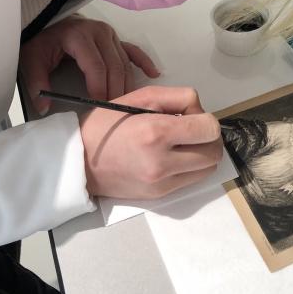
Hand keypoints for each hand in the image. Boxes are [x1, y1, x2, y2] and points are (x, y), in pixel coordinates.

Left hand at [19, 15, 159, 112]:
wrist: (49, 22)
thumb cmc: (43, 41)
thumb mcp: (32, 59)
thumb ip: (37, 82)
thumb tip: (45, 107)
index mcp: (79, 36)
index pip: (96, 67)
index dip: (100, 89)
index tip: (99, 107)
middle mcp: (99, 32)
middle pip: (114, 67)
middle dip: (115, 91)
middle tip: (113, 111)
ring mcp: (110, 34)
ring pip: (125, 63)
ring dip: (128, 84)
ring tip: (127, 104)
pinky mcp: (116, 38)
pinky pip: (133, 51)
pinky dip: (144, 62)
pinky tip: (153, 73)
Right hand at [79, 86, 222, 198]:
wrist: (78, 161)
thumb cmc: (107, 123)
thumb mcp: (141, 97)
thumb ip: (177, 98)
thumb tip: (200, 111)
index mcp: (156, 133)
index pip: (209, 128)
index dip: (206, 118)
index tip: (190, 115)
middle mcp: (162, 163)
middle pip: (214, 152)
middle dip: (208, 137)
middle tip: (189, 129)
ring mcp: (161, 184)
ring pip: (208, 169)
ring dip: (203, 153)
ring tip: (182, 144)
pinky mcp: (159, 196)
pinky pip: (192, 180)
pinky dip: (191, 166)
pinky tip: (173, 157)